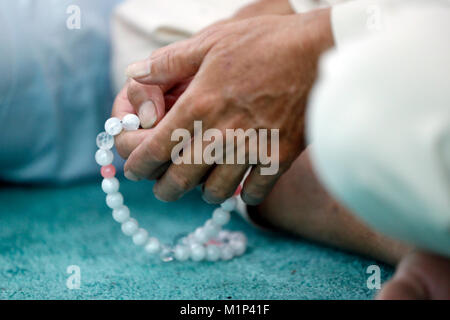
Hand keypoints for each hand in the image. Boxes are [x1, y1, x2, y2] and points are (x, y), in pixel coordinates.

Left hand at [117, 9, 332, 204]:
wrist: (319, 52)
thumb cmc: (263, 43)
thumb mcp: (209, 42)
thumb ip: (167, 63)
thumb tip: (134, 73)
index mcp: (198, 107)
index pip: (154, 149)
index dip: (136, 165)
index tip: (133, 169)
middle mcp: (220, 135)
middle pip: (179, 181)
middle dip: (164, 189)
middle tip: (163, 186)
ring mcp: (251, 150)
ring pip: (215, 192)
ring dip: (203, 192)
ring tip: (202, 183)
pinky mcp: (279, 158)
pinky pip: (254, 192)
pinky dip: (243, 194)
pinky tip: (241, 184)